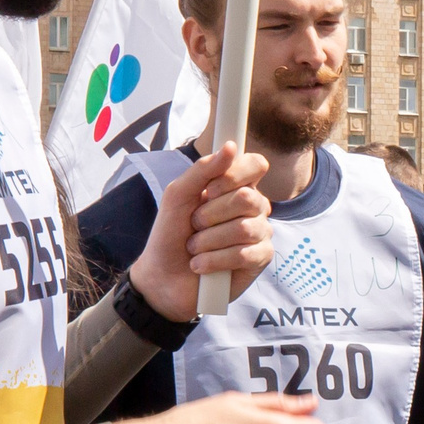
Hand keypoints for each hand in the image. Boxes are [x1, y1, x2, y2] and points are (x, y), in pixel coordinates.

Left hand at [127, 144, 275, 318]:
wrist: (163, 277)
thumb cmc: (171, 235)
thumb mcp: (178, 196)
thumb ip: (202, 170)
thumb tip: (231, 146)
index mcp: (236, 187)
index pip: (255, 165)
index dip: (234, 175)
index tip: (210, 189)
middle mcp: (253, 207)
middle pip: (248, 198)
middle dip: (210, 215)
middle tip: (195, 225)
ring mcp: (259, 233)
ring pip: (245, 228)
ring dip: (209, 241)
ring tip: (196, 249)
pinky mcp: (260, 260)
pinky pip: (245, 254)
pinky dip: (215, 261)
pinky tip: (202, 265)